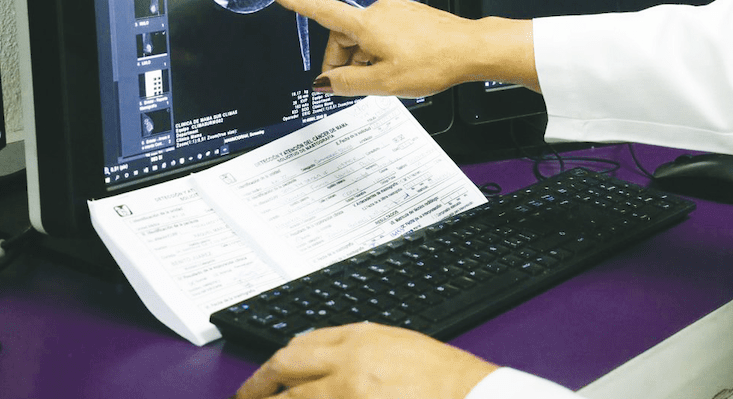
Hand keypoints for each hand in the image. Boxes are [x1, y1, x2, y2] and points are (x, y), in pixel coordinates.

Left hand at [233, 322, 497, 398]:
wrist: (474, 396)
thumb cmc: (446, 379)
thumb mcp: (400, 349)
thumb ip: (360, 354)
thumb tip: (326, 364)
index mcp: (361, 339)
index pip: (300, 345)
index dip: (275, 365)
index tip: (265, 377)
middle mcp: (348, 363)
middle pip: (285, 368)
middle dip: (257, 386)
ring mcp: (348, 394)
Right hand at [269, 0, 538, 96]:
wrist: (472, 49)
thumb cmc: (433, 61)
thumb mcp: (383, 82)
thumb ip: (348, 83)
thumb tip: (325, 82)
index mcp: (367, 23)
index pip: (323, 11)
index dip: (298, 4)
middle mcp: (380, 11)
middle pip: (345, 34)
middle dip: (344, 60)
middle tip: (354, 86)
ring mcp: (398, 12)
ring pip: (367, 37)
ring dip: (366, 59)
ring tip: (386, 80)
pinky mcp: (412, 16)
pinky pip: (385, 34)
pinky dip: (383, 52)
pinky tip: (400, 68)